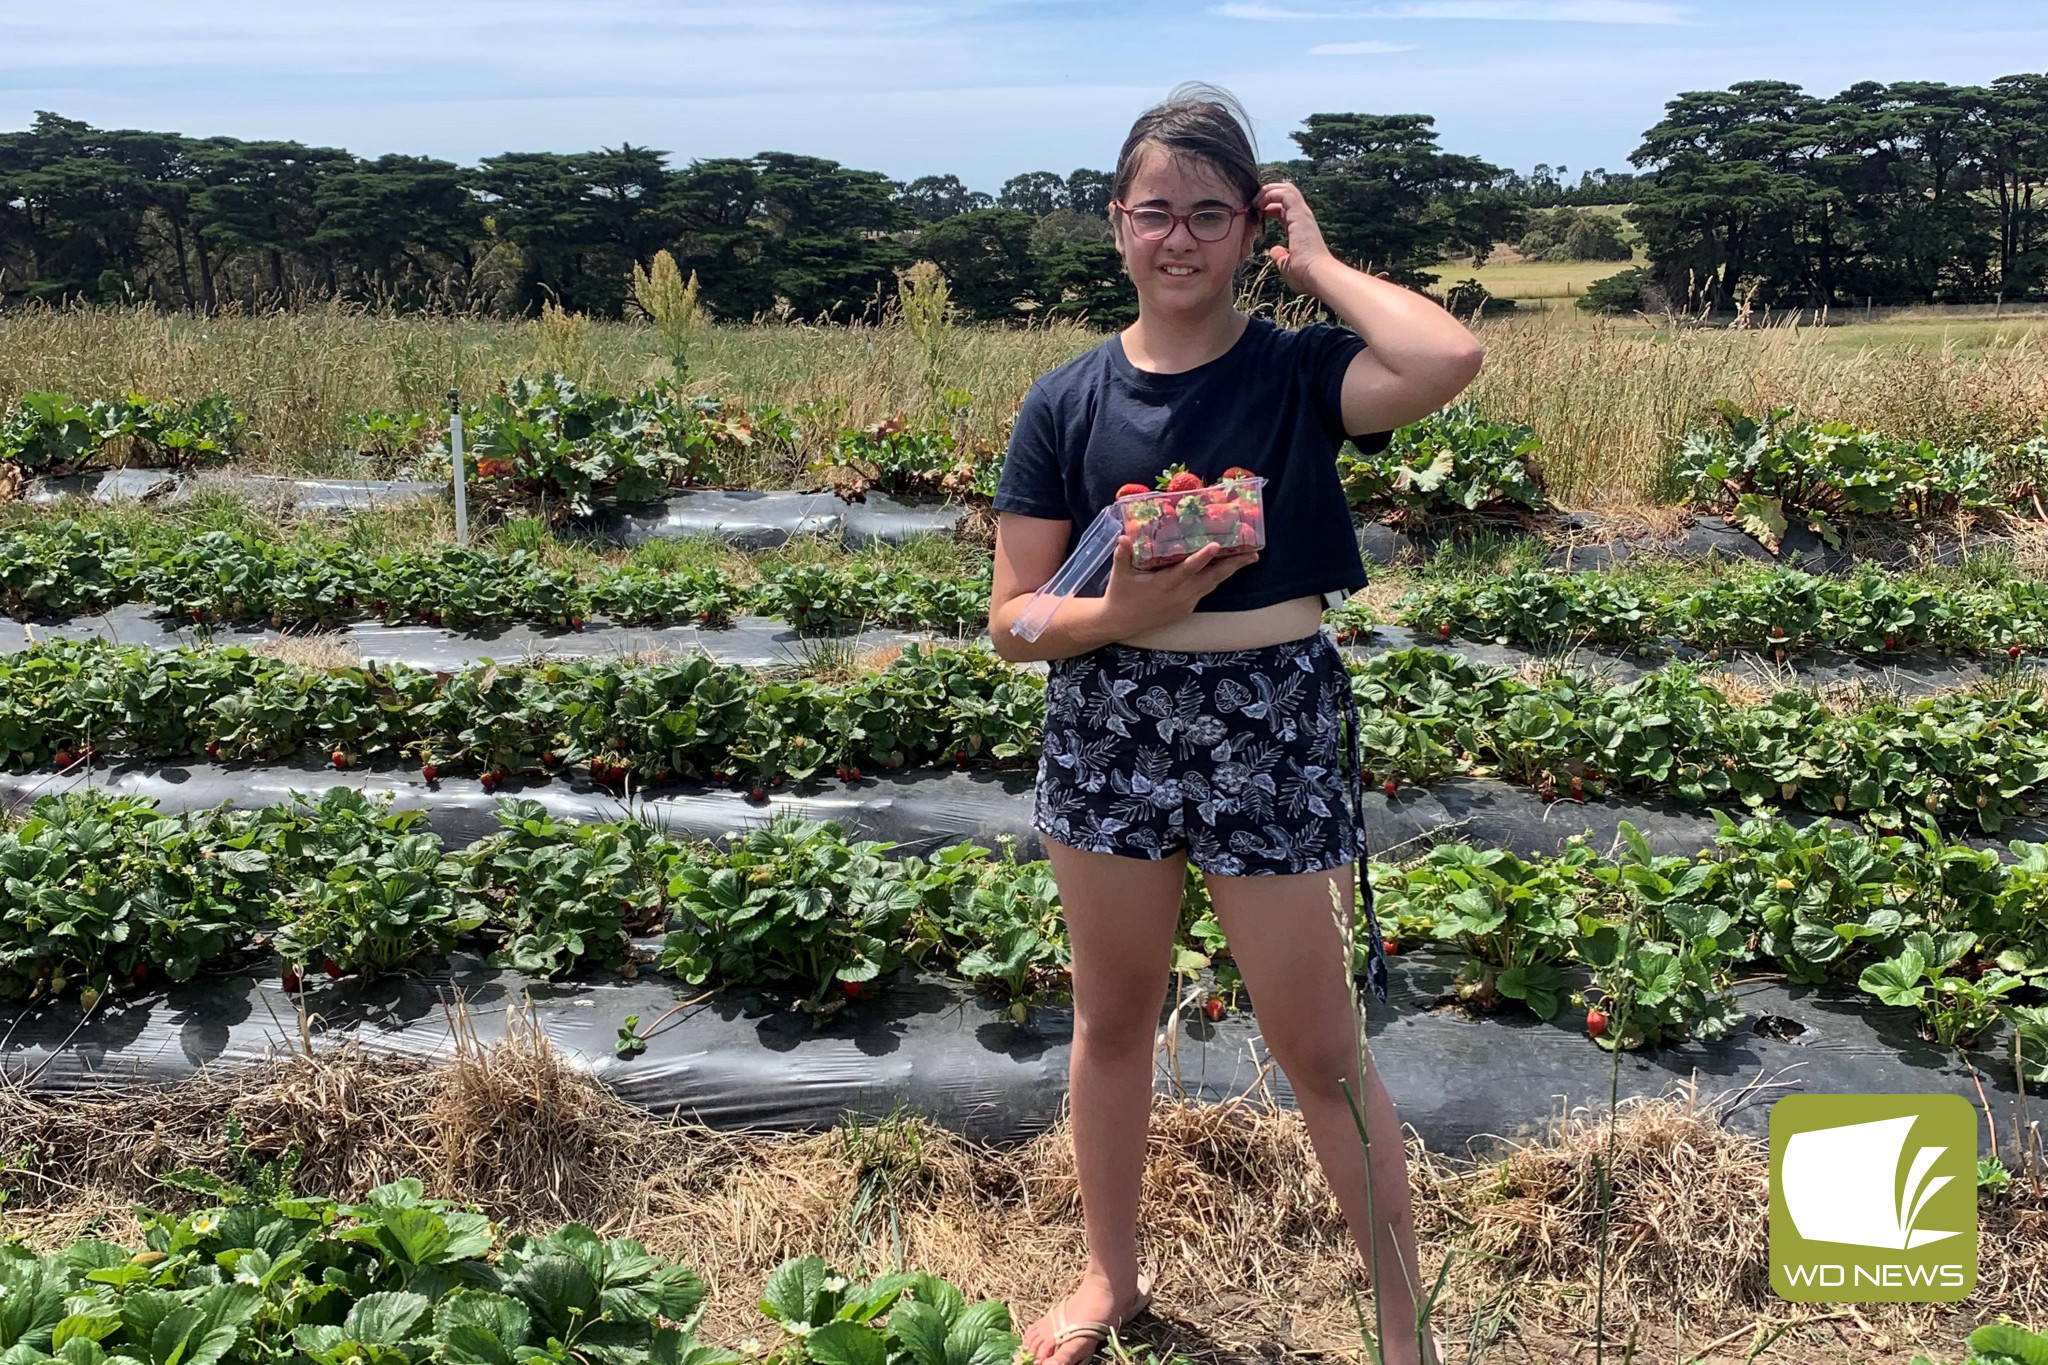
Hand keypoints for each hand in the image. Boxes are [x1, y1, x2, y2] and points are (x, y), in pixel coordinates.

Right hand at [1098, 533, 1259, 637]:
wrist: (1120, 624)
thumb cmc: (1120, 596)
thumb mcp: (1119, 575)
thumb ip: (1123, 555)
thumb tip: (1125, 536)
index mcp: (1163, 584)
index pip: (1186, 569)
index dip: (1202, 557)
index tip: (1216, 546)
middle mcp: (1179, 595)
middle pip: (1211, 578)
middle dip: (1233, 566)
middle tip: (1252, 554)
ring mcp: (1185, 603)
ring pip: (1212, 585)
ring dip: (1229, 571)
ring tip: (1247, 558)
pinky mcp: (1186, 609)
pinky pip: (1204, 591)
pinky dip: (1215, 579)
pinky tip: (1225, 569)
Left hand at [1253, 180, 1336, 295]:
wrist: (1317, 275)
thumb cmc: (1305, 274)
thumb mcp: (1286, 264)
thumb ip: (1280, 256)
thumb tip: (1274, 251)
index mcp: (1299, 227)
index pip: (1284, 207)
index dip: (1268, 206)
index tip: (1255, 214)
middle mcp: (1302, 217)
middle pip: (1286, 193)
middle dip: (1267, 193)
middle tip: (1253, 204)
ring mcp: (1303, 214)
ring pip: (1286, 188)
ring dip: (1268, 191)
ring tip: (1255, 202)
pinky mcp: (1300, 214)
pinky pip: (1285, 193)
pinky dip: (1271, 194)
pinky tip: (1260, 204)